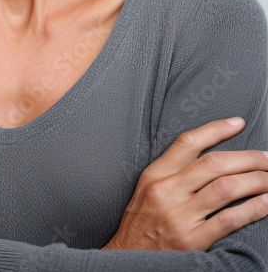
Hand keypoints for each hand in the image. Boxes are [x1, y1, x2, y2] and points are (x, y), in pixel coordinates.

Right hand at [103, 117, 267, 250]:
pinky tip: (267, 203)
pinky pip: (229, 219)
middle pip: (214, 164)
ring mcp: (179, 216)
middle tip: (267, 158)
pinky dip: (254, 209)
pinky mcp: (192, 240)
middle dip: (249, 158)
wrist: (128, 256)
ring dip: (256, 181)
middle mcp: (167, 192)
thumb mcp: (148, 189)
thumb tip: (211, 157)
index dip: (216, 129)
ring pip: (226, 188)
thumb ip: (174, 172)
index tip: (238, 123)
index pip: (188, 143)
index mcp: (155, 175)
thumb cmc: (141, 222)